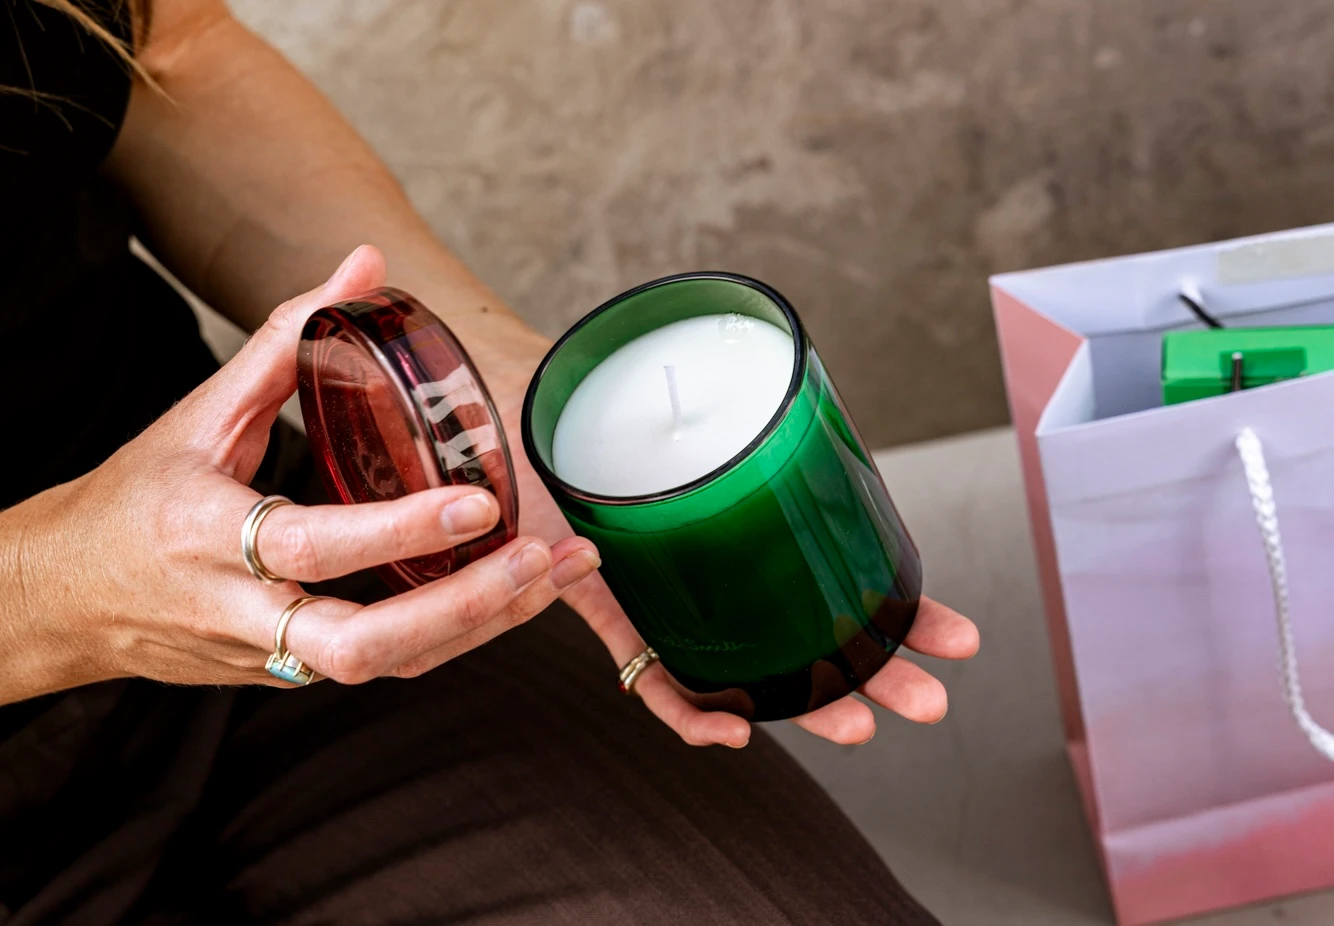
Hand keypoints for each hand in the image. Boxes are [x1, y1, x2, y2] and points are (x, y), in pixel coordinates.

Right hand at [1, 246, 600, 704]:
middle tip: (540, 560)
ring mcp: (272, 655)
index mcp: (208, 538)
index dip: (398, 533)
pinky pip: (386, 665)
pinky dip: (457, 633)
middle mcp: (242, 613)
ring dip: (483, 626)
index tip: (479, 505)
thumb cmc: (137, 501)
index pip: (313, 546)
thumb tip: (363, 266)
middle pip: (362, 647)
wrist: (67, 600)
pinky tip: (515, 594)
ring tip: (559, 573)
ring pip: (388, 667)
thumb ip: (284, 339)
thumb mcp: (198, 412)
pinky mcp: (294, 673)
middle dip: (463, 610)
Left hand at [449, 310, 981, 749]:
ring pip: (745, 670)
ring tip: (857, 728)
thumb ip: (720, 401)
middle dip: (872, 673)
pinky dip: (688, 709)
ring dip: (800, 705)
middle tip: (928, 701)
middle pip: (806, 635)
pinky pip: (652, 674)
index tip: (955, 637)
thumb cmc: (588, 392)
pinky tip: (734, 731)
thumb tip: (783, 372)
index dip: (897, 613)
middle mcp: (716, 565)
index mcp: (744, 522)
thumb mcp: (674, 399)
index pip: (836, 578)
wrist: (500, 395)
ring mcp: (671, 593)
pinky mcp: (608, 607)